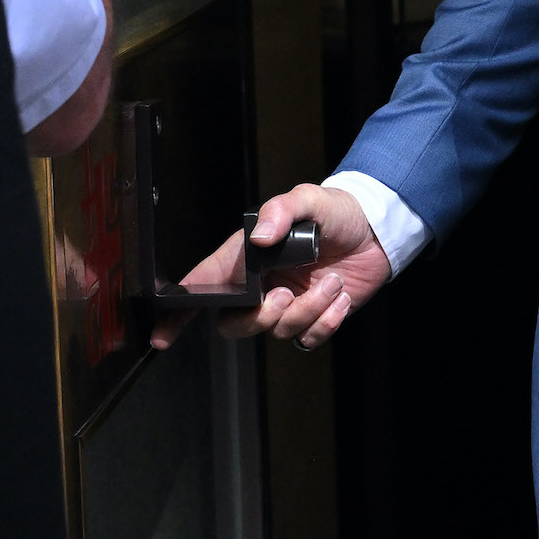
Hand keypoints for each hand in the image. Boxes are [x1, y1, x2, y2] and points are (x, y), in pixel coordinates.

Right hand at [178, 183, 392, 351]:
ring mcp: (286, 305)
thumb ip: (281, 210)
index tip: (162, 335)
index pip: (202, 286)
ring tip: (333, 282)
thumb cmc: (334, 211)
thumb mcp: (307, 199)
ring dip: (309, 310)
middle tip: (287, 294)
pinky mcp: (313, 318)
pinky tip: (342, 297)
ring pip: (277, 332)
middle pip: (236, 324)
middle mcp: (260, 287)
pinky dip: (327, 322)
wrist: (376, 231)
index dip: (178, 313)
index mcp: (246, 259)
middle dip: (259, 318)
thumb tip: (261, 237)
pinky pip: (308, 339)